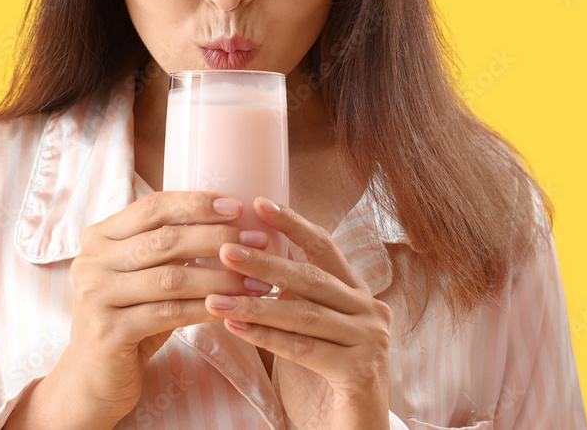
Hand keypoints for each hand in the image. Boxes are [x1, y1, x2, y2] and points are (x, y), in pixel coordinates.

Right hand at [62, 191, 271, 422]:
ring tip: (257, 280)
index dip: (196, 203)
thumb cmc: (131, 319)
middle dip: (218, 238)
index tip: (237, 205)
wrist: (93, 380)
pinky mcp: (107, 331)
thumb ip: (169, 249)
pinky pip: (169, 314)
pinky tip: (233, 308)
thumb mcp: (145, 277)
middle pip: (165, 240)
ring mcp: (95, 296)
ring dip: (221, 277)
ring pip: (171, 278)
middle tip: (258, 241)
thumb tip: (233, 223)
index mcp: (100, 237)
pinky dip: (206, 309)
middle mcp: (91, 261)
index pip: (153, 208)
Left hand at [203, 197, 392, 429]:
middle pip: (311, 277)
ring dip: (255, 302)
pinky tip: (235, 326)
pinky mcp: (361, 372)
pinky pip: (305, 349)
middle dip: (264, 260)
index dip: (292, 224)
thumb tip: (243, 261)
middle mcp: (371, 311)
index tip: (257, 203)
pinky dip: (267, 337)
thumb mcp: (307, 330)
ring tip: (215, 295)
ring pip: (304, 313)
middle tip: (223, 248)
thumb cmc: (323, 382)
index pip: (324, 248)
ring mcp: (371, 341)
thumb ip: (291, 299)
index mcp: (357, 294)